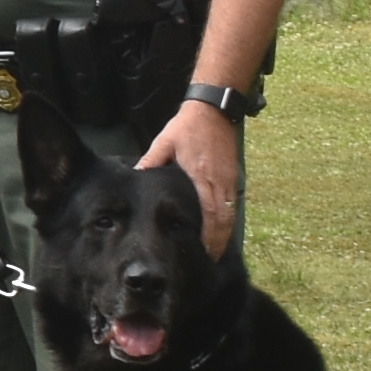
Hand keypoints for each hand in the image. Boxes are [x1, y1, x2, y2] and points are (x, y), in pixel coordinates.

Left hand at [139, 100, 245, 253]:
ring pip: (232, 214)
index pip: (210, 215)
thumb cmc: (188, 126)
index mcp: (202, 177)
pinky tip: (222, 230)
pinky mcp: (234, 175)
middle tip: (212, 261)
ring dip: (226, 234)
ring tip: (218, 252)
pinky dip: (229, 220)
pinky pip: (233, 204)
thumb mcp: (165, 142)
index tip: (206, 253)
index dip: (210, 237)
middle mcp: (220, 182)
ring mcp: (230, 179)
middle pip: (225, 221)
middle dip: (220, 243)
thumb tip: (136, 176)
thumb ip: (151, 161)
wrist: (214, 109)